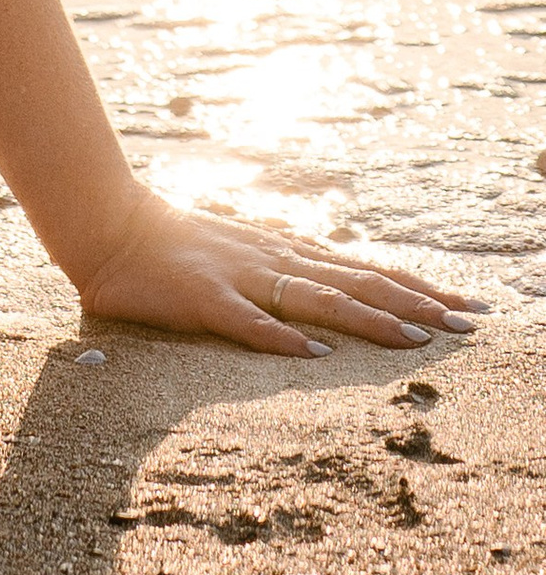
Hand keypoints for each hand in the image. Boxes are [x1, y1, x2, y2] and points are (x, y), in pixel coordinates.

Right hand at [68, 191, 479, 357]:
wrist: (107, 223)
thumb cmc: (171, 242)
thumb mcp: (238, 248)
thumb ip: (279, 267)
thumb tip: (323, 293)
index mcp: (282, 252)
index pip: (363, 271)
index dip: (416, 288)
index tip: (465, 306)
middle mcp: (273, 260)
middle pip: (357, 282)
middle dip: (416, 303)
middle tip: (468, 321)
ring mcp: (240, 277)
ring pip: (316, 298)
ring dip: (369, 317)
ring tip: (416, 336)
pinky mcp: (203, 297)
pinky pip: (247, 320)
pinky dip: (282, 335)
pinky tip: (314, 351)